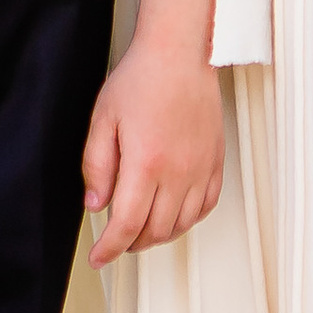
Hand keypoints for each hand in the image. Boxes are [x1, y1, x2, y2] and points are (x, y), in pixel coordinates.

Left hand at [81, 38, 223, 263]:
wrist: (181, 53)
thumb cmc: (142, 79)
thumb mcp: (103, 119)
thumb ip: (97, 166)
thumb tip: (96, 204)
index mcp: (145, 163)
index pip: (126, 225)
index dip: (110, 249)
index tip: (99, 259)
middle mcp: (177, 172)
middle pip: (155, 231)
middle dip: (131, 244)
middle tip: (116, 241)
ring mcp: (200, 168)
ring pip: (182, 224)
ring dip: (159, 235)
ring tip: (142, 230)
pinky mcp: (215, 161)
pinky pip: (206, 205)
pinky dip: (188, 219)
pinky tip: (173, 213)